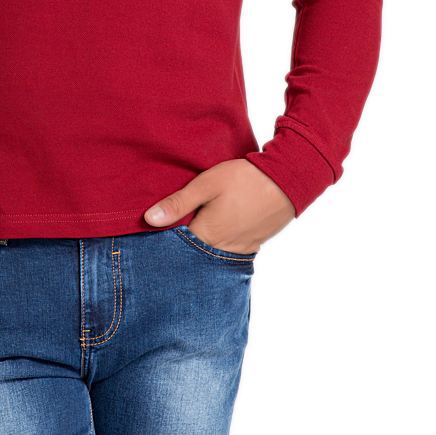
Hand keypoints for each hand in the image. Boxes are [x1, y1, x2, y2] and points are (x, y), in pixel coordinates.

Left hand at [143, 159, 294, 254]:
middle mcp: (222, 249)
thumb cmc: (244, 179)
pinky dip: (217, 246)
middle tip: (170, 230)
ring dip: (200, 246)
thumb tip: (148, 219)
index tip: (152, 230)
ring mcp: (239, 249)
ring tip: (191, 230)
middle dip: (181, 245)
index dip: (164, 238)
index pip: (176, 247)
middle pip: (193, 254)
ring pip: (211, 255)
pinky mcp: (252, 245)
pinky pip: (228, 252)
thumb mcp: (207, 184)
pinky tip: (213, 232)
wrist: (286, 181)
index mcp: (207, 235)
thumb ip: (178, 203)